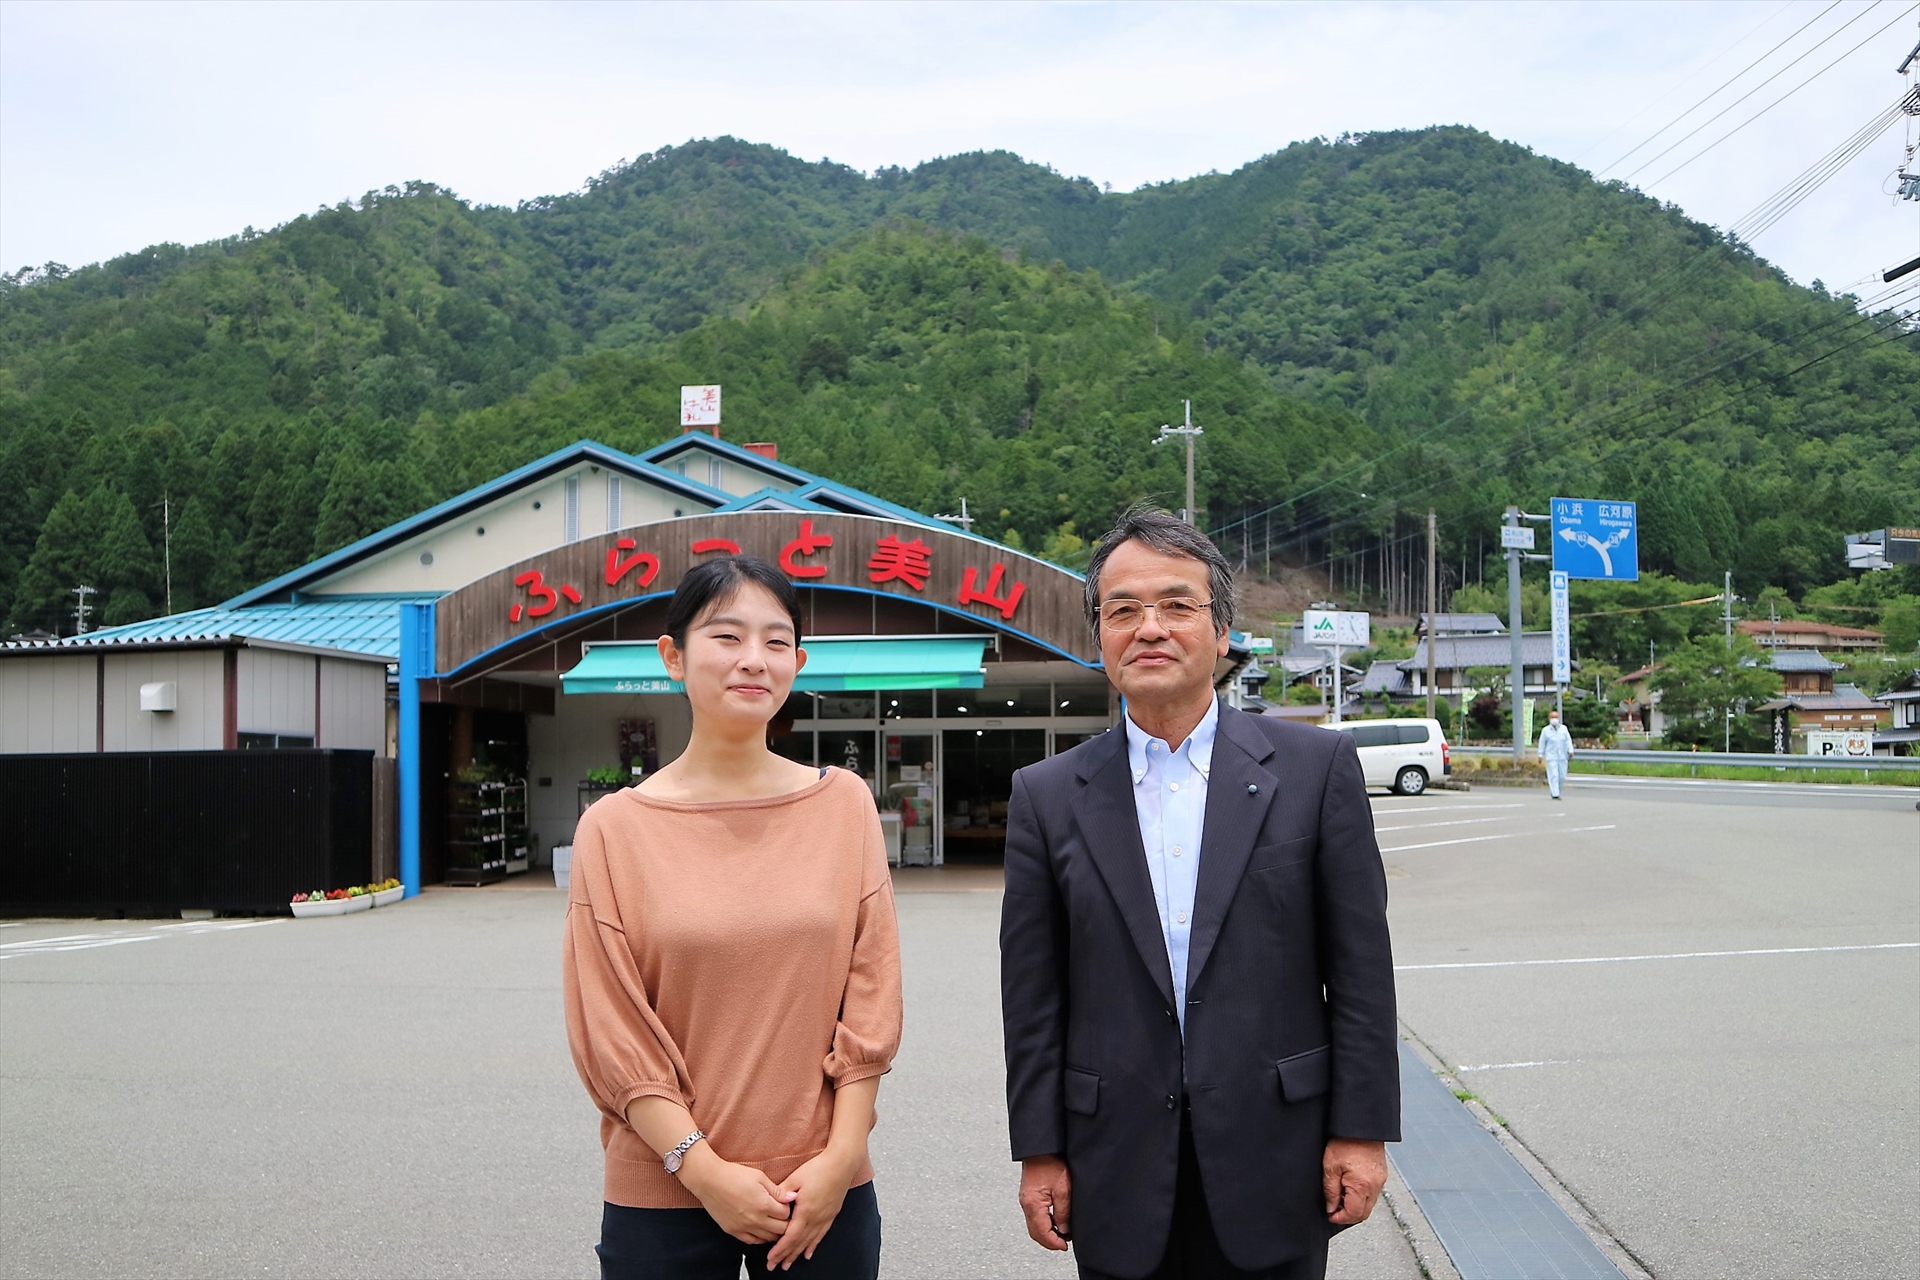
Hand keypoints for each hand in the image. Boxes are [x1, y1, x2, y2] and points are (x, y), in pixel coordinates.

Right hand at [679, 1144, 795, 1244]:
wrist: (709, 1180)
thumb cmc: (733, 1175)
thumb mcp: (759, 1177)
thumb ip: (777, 1191)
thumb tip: (793, 1197)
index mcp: (763, 1204)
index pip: (786, 1215)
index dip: (788, 1209)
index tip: (786, 1204)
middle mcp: (755, 1220)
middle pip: (780, 1230)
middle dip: (785, 1223)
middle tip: (783, 1215)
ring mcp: (743, 1228)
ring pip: (768, 1239)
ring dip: (774, 1232)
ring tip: (774, 1222)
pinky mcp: (733, 1231)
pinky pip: (752, 1241)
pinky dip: (760, 1238)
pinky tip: (762, 1229)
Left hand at [766, 1146, 859, 1269]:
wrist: (842, 1163)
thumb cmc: (819, 1168)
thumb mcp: (796, 1178)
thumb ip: (782, 1192)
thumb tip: (771, 1203)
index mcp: (805, 1211)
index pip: (790, 1237)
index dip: (780, 1249)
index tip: (770, 1258)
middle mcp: (816, 1218)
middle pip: (798, 1243)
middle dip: (785, 1256)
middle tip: (774, 1267)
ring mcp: (825, 1218)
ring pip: (809, 1241)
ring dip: (797, 1254)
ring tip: (788, 1264)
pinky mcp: (831, 1214)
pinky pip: (821, 1235)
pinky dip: (813, 1246)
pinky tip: (808, 1253)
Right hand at [1018, 1155, 1072, 1250]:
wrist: (1040, 1148)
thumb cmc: (1051, 1164)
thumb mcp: (1063, 1189)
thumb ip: (1063, 1212)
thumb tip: (1064, 1230)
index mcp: (1033, 1204)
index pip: (1042, 1232)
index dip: (1054, 1243)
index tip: (1064, 1247)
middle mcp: (1026, 1204)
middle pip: (1035, 1232)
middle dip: (1049, 1241)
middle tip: (1063, 1244)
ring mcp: (1025, 1200)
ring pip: (1034, 1226)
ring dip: (1046, 1233)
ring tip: (1062, 1234)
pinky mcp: (1028, 1196)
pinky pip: (1034, 1217)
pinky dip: (1044, 1224)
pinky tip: (1055, 1222)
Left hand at [1323, 1138, 1387, 1224]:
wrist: (1360, 1126)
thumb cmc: (1345, 1141)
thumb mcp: (1330, 1167)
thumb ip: (1330, 1191)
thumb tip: (1331, 1207)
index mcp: (1362, 1186)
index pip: (1353, 1214)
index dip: (1340, 1218)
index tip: (1331, 1216)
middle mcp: (1375, 1185)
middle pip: (1364, 1213)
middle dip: (1348, 1215)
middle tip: (1334, 1210)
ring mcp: (1380, 1180)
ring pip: (1369, 1204)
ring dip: (1355, 1206)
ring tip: (1340, 1197)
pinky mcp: (1382, 1175)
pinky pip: (1373, 1193)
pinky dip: (1362, 1196)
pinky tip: (1350, 1188)